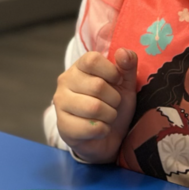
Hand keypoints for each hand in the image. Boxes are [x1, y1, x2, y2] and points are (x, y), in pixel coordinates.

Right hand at [53, 48, 138, 163]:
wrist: (107, 137)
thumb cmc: (113, 105)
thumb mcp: (125, 84)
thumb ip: (127, 66)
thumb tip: (123, 52)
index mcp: (79, 67)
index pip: (92, 59)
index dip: (111, 72)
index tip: (117, 82)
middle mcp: (65, 82)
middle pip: (97, 86)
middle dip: (114, 99)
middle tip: (112, 105)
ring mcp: (61, 104)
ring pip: (94, 108)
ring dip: (109, 115)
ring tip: (107, 117)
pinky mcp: (63, 126)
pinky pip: (92, 127)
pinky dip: (103, 130)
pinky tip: (100, 129)